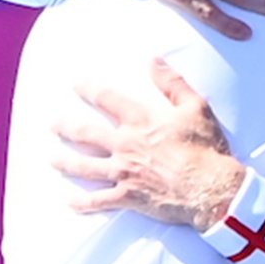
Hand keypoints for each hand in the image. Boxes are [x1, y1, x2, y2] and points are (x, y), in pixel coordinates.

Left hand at [53, 59, 245, 230]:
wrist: (211, 188)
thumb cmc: (205, 147)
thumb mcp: (195, 107)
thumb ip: (173, 83)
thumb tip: (155, 60)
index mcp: (141, 122)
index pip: (109, 100)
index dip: (90, 90)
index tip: (76, 84)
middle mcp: (126, 145)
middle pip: (88, 133)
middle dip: (67, 127)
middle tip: (53, 124)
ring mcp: (125, 172)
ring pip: (86, 166)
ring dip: (67, 162)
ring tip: (53, 159)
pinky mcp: (129, 197)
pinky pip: (100, 201)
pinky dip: (84, 203)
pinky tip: (71, 203)